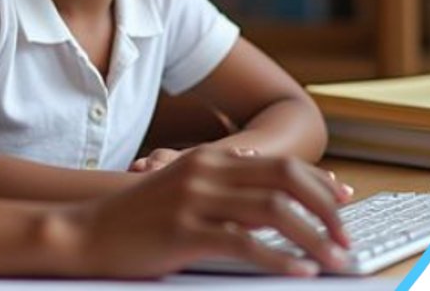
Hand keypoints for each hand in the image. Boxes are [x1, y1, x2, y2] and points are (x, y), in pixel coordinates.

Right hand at [62, 149, 352, 276]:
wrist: (84, 231)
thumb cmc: (136, 216)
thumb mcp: (183, 185)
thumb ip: (223, 181)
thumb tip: (262, 179)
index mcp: (212, 159)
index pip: (282, 164)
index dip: (319, 183)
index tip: (345, 200)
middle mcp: (209, 172)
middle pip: (287, 181)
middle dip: (325, 207)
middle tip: (345, 234)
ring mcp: (198, 201)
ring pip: (274, 212)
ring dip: (312, 236)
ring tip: (333, 257)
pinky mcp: (185, 233)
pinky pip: (245, 245)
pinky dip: (279, 258)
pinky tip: (299, 270)